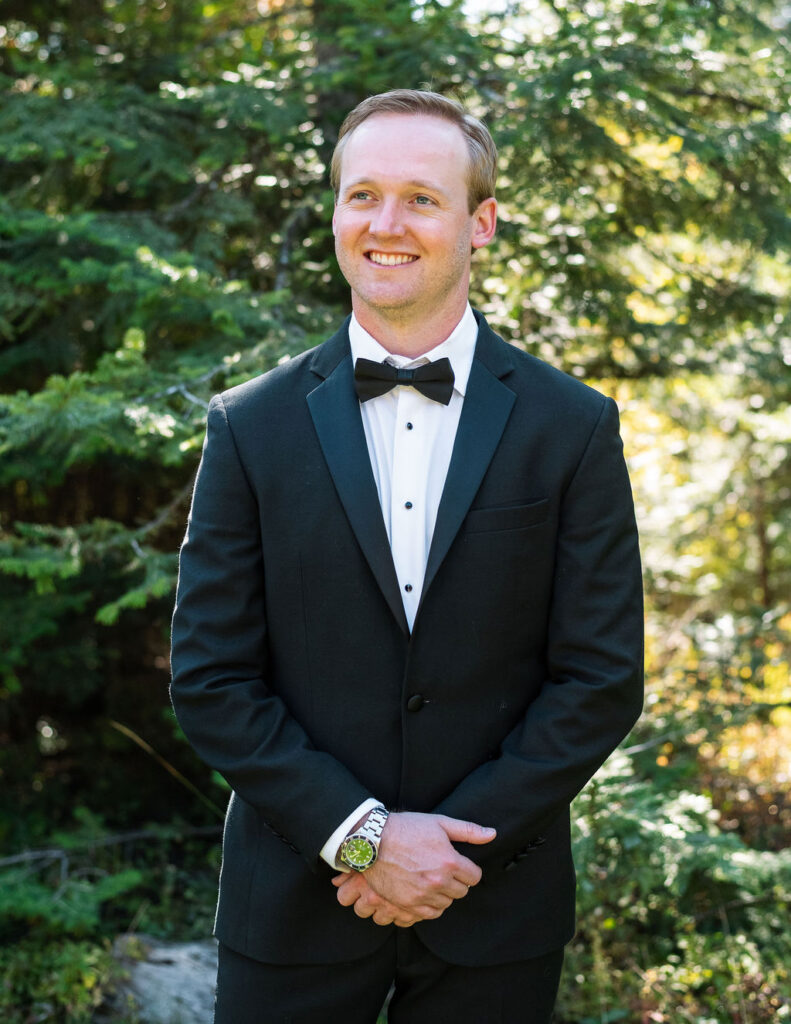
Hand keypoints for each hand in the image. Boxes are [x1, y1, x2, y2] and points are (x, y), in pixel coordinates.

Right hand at [340, 811, 494, 920]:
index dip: (468, 869)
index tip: (459, 864)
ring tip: (431, 878)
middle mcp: (439, 882)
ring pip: (446, 903)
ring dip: (443, 893)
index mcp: (450, 861)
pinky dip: (430, 905)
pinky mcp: (408, 905)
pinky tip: (424, 892)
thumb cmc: (407, 828)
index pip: (474, 876)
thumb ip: (468, 830)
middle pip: (461, 891)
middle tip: (443, 870)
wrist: (373, 841)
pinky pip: (430, 914)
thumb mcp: (439, 823)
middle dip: (456, 881)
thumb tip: (492, 834)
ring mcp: (423, 896)